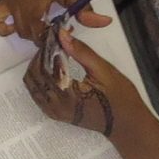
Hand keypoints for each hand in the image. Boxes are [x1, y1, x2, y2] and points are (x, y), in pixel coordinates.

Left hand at [24, 31, 144, 138]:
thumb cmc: (120, 97)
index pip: (42, 68)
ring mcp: (53, 111)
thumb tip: (62, 35)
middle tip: (53, 43)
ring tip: (54, 54)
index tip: (52, 36)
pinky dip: (41, 79)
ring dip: (38, 68)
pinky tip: (54, 68)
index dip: (45, 50)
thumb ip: (81, 52)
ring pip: (32, 86)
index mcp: (66, 94)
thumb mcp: (103, 70)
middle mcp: (55, 105)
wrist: (126, 123)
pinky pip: (38, 94)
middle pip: (33, 76)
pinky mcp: (55, 114)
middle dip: (40, 57)